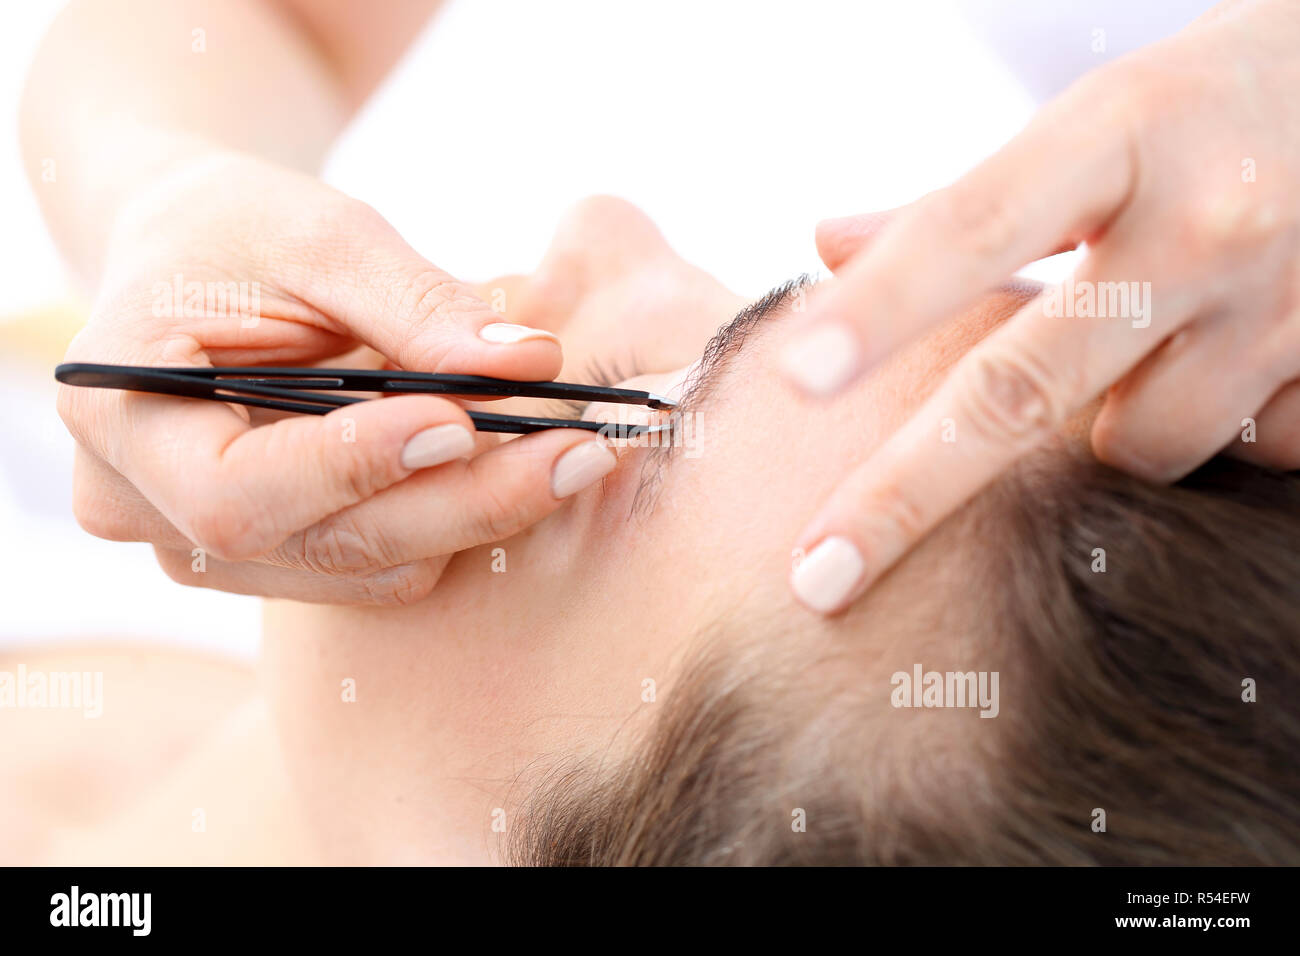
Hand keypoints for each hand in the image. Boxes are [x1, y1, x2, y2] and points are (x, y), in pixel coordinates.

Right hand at [61, 149, 611, 604]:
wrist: (193, 258)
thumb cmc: (238, 228)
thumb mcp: (318, 234)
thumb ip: (416, 300)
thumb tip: (530, 365)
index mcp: (121, 416)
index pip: (234, 489)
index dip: (352, 467)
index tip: (460, 421)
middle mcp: (146, 508)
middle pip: (320, 544)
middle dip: (461, 503)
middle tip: (579, 452)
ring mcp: (206, 548)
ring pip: (363, 567)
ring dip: (475, 517)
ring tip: (570, 451)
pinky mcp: (271, 556)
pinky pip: (377, 566)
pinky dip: (453, 521)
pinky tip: (515, 467)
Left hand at [781, 0, 1299, 613]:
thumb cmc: (1202, 111)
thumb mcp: (1087, 120)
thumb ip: (956, 200)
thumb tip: (828, 248)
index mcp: (1119, 136)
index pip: (970, 232)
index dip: (879, 312)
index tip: (793, 381)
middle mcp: (1204, 224)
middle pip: (1025, 389)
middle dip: (908, 494)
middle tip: (817, 576)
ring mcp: (1284, 306)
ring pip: (1133, 449)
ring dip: (1097, 435)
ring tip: (1124, 361)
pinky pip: (1237, 457)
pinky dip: (1204, 433)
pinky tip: (1221, 367)